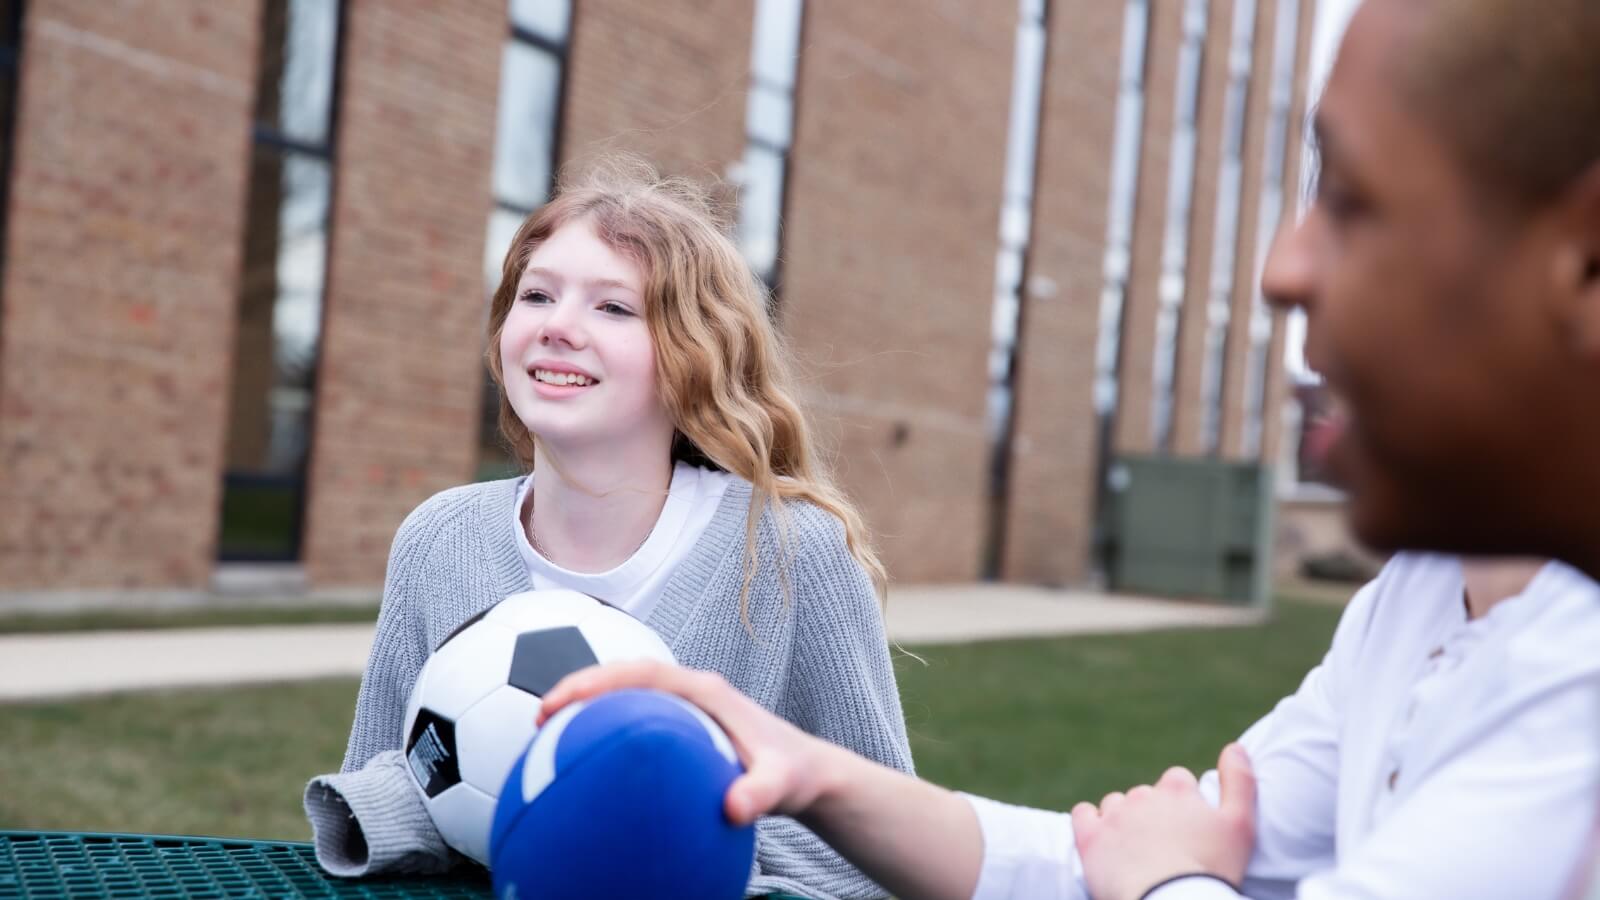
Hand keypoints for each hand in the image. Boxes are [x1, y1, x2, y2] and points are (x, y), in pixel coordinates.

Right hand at [538, 661, 833, 824]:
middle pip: (624, 676)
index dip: (598, 681)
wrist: (810, 774)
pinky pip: (634, 721)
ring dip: (588, 708)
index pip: (642, 673)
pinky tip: (584, 764)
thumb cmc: (794, 774)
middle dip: (580, 689)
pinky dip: (606, 731)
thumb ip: (760, 794)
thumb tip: (733, 810)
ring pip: (625, 696)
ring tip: (547, 738)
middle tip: (540, 717)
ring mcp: (685, 707)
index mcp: (706, 691)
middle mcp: (691, 691)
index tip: (560, 701)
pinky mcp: (681, 726)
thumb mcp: (781, 785)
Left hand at [1072, 743, 1256, 899]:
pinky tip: (1103, 840)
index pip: (1178, 781)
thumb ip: (1240, 782)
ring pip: (1116, 804)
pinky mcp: (1090, 836)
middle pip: (1147, 795)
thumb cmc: (1212, 870)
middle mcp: (1143, 795)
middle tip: (1166, 847)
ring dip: (1124, 820)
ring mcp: (1114, 815)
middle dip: (1155, 815)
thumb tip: (1236, 747)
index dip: (1185, 805)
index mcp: (1177, 789)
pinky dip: (1091, 822)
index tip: (1190, 829)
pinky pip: (1083, 814)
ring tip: (1137, 851)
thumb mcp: (1241, 826)